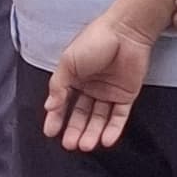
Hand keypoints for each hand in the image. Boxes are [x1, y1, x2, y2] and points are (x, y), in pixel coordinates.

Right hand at [42, 8, 155, 152]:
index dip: (56, 118)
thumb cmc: (94, 40)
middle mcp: (91, 87)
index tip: (50, 132)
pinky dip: (112, 129)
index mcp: (75, 77)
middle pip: (82, 114)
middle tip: (69, 144)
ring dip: (92, 133)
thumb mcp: (68, 62)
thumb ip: (58, 86)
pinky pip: (119, 116)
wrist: (126, 31)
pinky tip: (105, 140)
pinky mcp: (127, 95)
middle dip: (75, 130)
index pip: (64, 103)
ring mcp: (109, 92)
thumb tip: (49, 107)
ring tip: (85, 146)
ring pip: (99, 119)